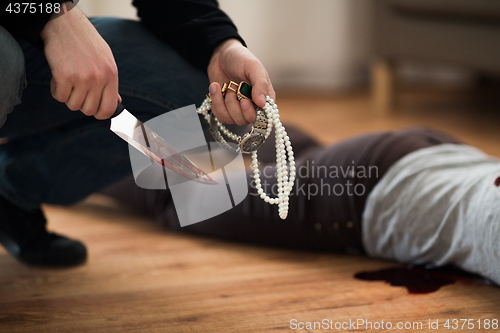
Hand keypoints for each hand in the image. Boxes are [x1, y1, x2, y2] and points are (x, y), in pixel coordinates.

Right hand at [40, 2, 120, 118]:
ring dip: (67, 96)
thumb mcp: (106, 60)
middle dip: (80, 103)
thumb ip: (111, 82)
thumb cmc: (86, 43)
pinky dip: (56, 90)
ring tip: (68, 81)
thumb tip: (118, 101)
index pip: (109, 108)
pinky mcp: (65, 76)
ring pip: (73, 105)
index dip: (100, 114)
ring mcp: (82, 78)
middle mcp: (99, 78)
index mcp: (111, 75)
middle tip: (76, 90)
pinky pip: (60, 97)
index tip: (93, 111)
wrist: (65, 24)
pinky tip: (58, 78)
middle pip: (89, 110)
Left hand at [207, 39, 274, 125]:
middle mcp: (251, 106)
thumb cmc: (241, 58)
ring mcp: (237, 108)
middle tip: (232, 89)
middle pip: (243, 121)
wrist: (221, 54)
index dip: (251, 113)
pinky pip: (219, 115)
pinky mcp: (224, 108)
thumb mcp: (253, 67)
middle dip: (234, 106)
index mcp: (263, 98)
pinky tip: (215, 87)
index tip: (244, 100)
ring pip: (230, 119)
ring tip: (222, 86)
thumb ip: (260, 84)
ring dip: (222, 103)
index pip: (261, 117)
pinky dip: (215, 102)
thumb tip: (262, 103)